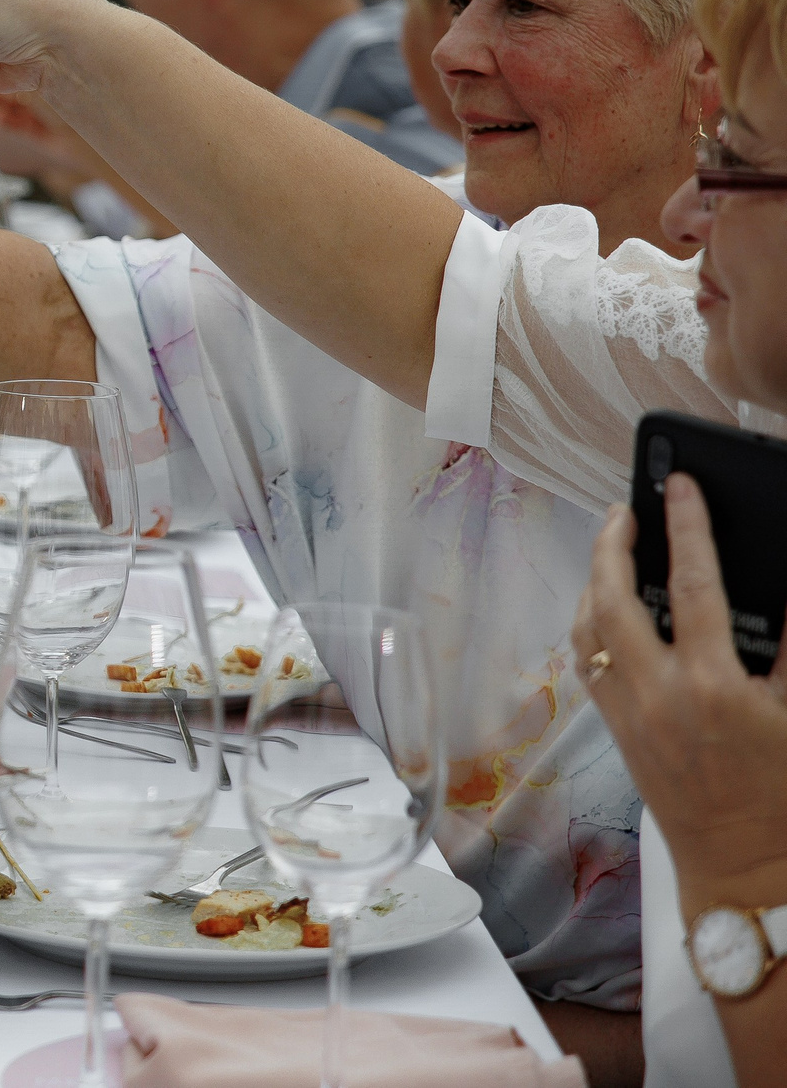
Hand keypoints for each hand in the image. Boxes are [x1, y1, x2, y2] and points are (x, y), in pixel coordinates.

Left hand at [570, 475, 786, 903]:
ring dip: (592, 580)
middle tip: (624, 508)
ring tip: (611, 547)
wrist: (747, 866)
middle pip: (611, 597)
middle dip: (611, 543)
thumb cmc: (783, 793)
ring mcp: (626, 713)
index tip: (679, 486)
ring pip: (586, 627)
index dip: (686, 526)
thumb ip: (786, 646)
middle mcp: (656, 694)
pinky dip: (590, 622)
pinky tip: (603, 604)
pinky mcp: (614, 730)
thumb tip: (778, 591)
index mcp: (711, 685)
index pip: (694, 584)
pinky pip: (587, 659)